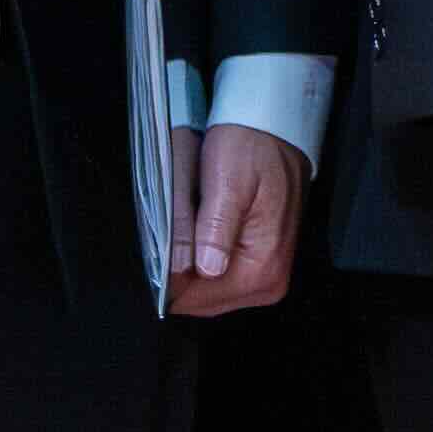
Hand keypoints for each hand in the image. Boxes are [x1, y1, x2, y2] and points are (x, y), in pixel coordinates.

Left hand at [171, 125, 303, 316]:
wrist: (275, 130)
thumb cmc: (253, 149)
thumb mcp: (227, 182)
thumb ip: (214, 230)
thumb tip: (199, 269)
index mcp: (263, 268)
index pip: (197, 299)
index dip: (170, 279)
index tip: (157, 252)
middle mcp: (271, 281)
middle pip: (203, 301)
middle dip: (180, 273)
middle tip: (172, 234)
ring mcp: (269, 275)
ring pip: (209, 292)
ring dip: (189, 266)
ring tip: (188, 227)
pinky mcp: (263, 265)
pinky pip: (220, 279)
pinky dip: (201, 260)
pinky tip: (199, 233)